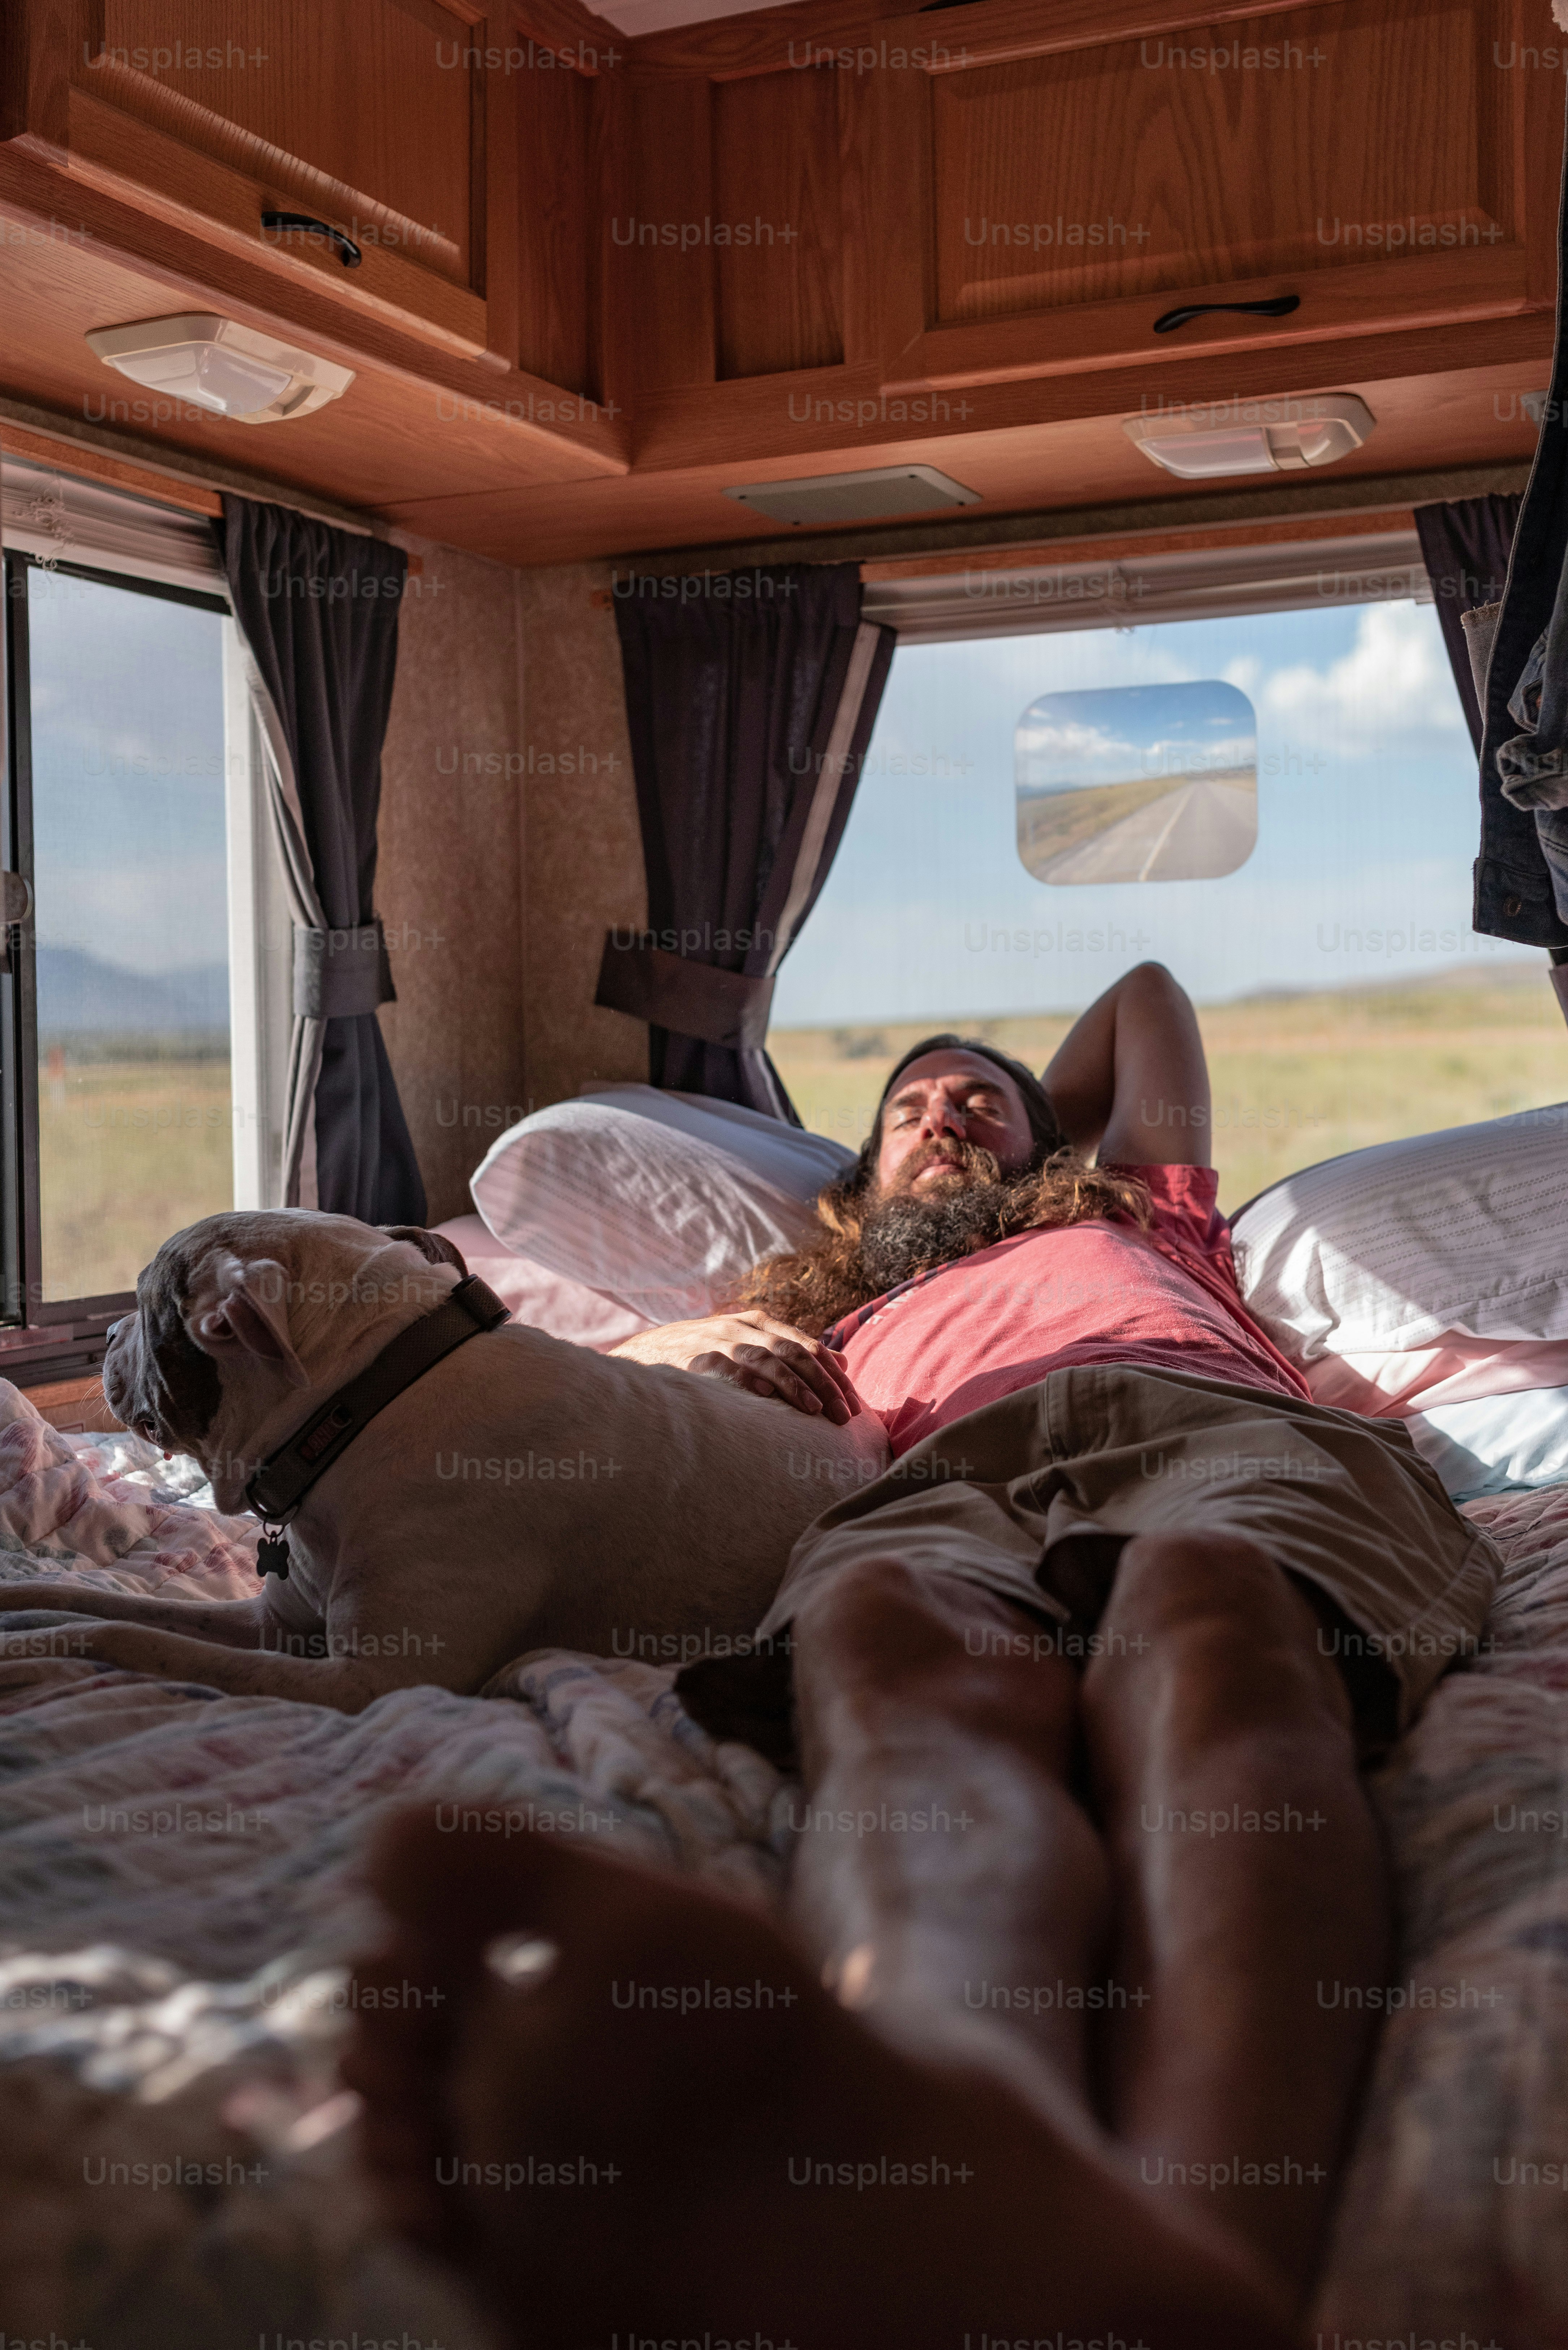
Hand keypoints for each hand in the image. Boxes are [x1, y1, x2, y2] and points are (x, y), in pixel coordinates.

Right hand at [609, 1311, 860, 1421]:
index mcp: (760, 1323)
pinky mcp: (694, 1356)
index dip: (833, 1375)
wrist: (645, 1352)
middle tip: (843, 1415)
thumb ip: (791, 1352)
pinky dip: (745, 1379)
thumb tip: (841, 1364)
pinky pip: (724, 1366)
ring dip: (792, 1384)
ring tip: (813, 1410)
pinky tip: (764, 1396)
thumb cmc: (706, 1354)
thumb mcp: (750, 1345)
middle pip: (793, 1352)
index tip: (853, 1405)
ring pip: (764, 1357)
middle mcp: (742, 1327)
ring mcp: (718, 1340)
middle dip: (822, 1384)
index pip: (807, 1347)